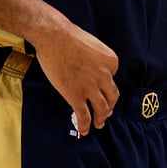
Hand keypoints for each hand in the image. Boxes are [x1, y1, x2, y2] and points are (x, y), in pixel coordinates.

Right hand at [32, 21, 119, 136]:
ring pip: (102, 109)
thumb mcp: (93, 45)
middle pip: (112, 96)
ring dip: (101, 119)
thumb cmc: (69, 37)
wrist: (54, 36)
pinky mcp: (76, 95)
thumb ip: (96, 59)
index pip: (112, 76)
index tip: (98, 88)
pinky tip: (84, 131)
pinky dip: (86, 125)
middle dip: (110, 107)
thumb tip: (91, 69)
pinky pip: (84, 115)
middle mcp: (105, 75)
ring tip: (99, 124)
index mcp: (112, 61)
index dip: (104, 83)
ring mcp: (91, 87)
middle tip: (106, 112)